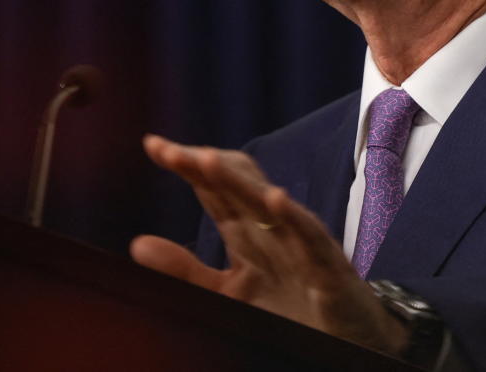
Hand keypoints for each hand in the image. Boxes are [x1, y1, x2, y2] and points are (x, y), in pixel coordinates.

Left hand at [130, 134, 408, 356]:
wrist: (349, 339)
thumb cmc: (292, 308)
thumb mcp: (228, 292)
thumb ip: (186, 270)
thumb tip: (136, 244)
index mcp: (247, 232)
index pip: (213, 189)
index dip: (186, 166)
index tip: (153, 145)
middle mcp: (272, 228)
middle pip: (236, 186)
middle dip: (205, 166)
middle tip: (171, 151)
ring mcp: (301, 243)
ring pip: (269, 203)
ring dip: (241, 182)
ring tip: (210, 162)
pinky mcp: (327, 265)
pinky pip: (311, 235)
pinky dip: (295, 216)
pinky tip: (276, 199)